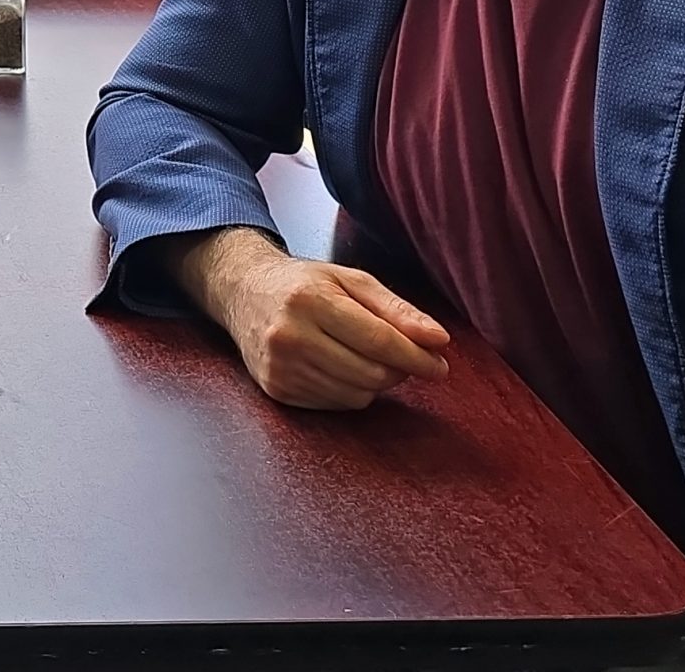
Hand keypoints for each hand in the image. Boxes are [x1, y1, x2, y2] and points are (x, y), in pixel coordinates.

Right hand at [174, 228, 450, 409]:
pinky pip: (335, 404)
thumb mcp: (351, 280)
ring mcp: (280, 367)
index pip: (377, 339)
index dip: (415, 356)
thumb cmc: (305, 284)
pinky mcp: (276, 389)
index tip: (440, 364)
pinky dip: (350, 391)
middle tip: (405, 357)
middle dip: (398, 370)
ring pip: (355, 395)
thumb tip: (438, 340)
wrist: (243, 293)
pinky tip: (342, 367)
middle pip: (370, 373)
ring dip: (375, 382)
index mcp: (311, 300)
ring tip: (368, 357)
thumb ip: (397, 309)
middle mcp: (290, 336)